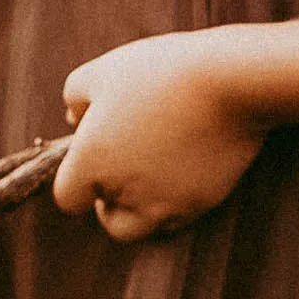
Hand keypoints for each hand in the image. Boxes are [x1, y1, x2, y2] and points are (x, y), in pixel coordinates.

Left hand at [56, 32, 264, 241]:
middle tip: (127, 169)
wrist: (231, 80)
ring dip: (146, 208)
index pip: (68, 199)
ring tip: (157, 170)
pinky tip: (186, 165)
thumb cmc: (160, 71)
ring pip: (149, 227)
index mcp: (93, 164)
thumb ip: (75, 97)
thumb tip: (74, 117)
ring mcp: (168, 203)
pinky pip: (182, 216)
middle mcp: (127, 193)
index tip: (95, 158)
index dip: (77, 182)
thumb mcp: (102, 71)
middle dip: (114, 204)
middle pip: (112, 222)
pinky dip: (178, 200)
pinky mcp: (204, 201)